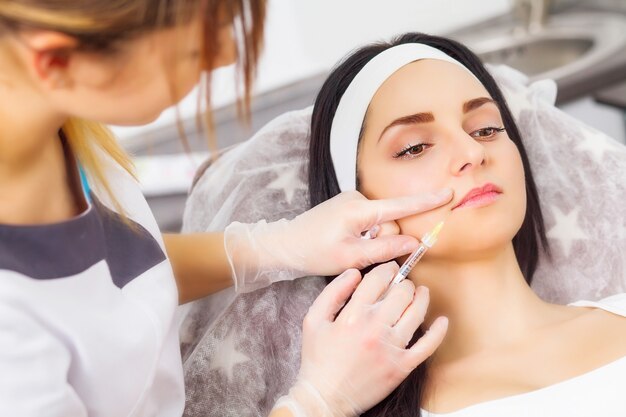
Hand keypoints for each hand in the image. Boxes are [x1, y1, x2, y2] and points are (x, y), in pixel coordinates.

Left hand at [224, 189, 451, 291]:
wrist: (284, 244)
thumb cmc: (313, 252)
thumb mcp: (350, 257)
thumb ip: (385, 250)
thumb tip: (414, 244)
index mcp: (359, 209)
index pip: (400, 206)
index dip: (425, 202)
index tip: (448, 193)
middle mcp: (357, 199)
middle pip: (389, 222)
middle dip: (382, 241)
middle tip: (356, 254)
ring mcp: (351, 201)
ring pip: (378, 224)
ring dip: (370, 240)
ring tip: (344, 248)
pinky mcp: (347, 206)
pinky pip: (368, 222)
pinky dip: (363, 235)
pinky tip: (343, 243)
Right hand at [272, 262, 447, 415]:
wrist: (325, 398)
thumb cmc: (317, 359)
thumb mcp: (313, 320)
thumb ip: (333, 292)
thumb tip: (354, 272)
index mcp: (353, 315)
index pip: (378, 280)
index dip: (386, 269)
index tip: (390, 269)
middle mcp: (375, 328)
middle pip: (401, 292)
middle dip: (404, 282)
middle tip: (402, 283)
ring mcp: (391, 348)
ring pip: (417, 312)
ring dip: (422, 298)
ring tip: (421, 292)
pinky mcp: (402, 366)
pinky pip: (428, 345)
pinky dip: (438, 331)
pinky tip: (442, 320)